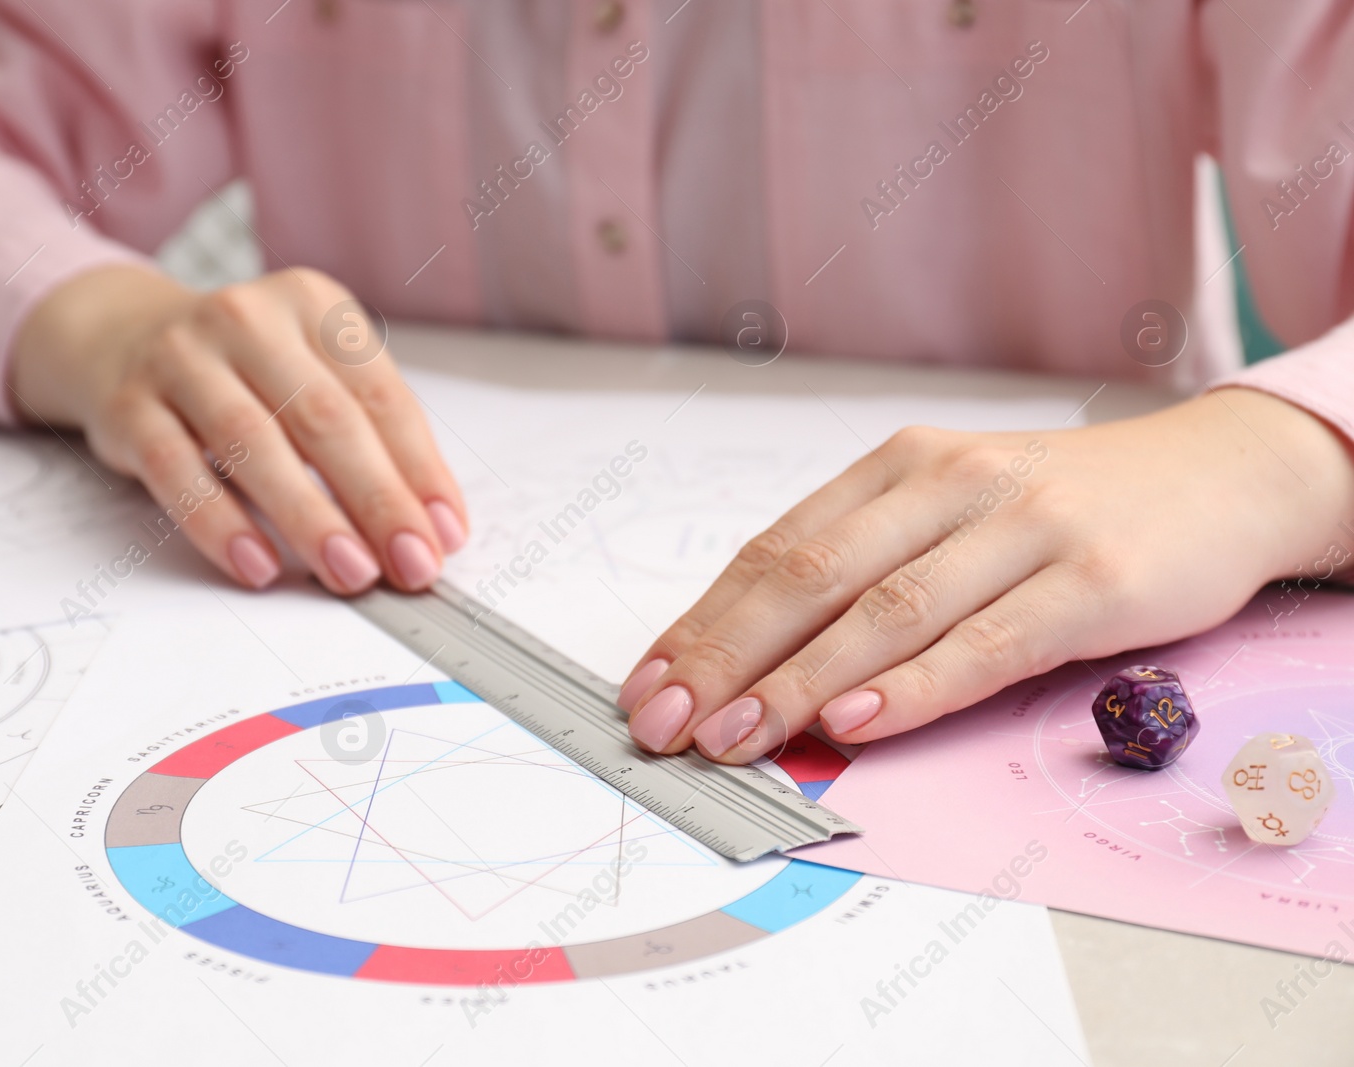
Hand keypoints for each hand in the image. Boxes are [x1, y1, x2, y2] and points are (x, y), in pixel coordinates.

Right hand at [9, 264, 466, 592]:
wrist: (120, 336)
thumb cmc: (243, 371)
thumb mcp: (311, 374)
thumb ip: (368, 436)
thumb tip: (431, 525)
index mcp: (312, 305)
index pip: (380, 396)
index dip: (419, 470)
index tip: (446, 534)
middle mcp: (247, 319)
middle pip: (325, 419)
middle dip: (377, 500)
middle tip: (410, 565)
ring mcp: (181, 358)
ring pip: (253, 444)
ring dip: (308, 518)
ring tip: (349, 572)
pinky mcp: (128, 405)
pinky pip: (177, 470)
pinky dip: (220, 524)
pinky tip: (258, 566)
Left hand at [618, 389, 1353, 760]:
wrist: (1219, 475)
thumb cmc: (1061, 507)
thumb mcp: (951, 515)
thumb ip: (867, 570)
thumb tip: (759, 659)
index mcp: (898, 468)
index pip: (775, 550)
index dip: (703, 622)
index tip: (648, 684)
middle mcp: (948, 484)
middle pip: (809, 576)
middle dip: (725, 656)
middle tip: (666, 722)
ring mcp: (1021, 527)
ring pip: (885, 610)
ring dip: (798, 683)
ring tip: (736, 737)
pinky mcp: (1092, 580)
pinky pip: (985, 640)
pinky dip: (913, 686)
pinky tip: (855, 723)